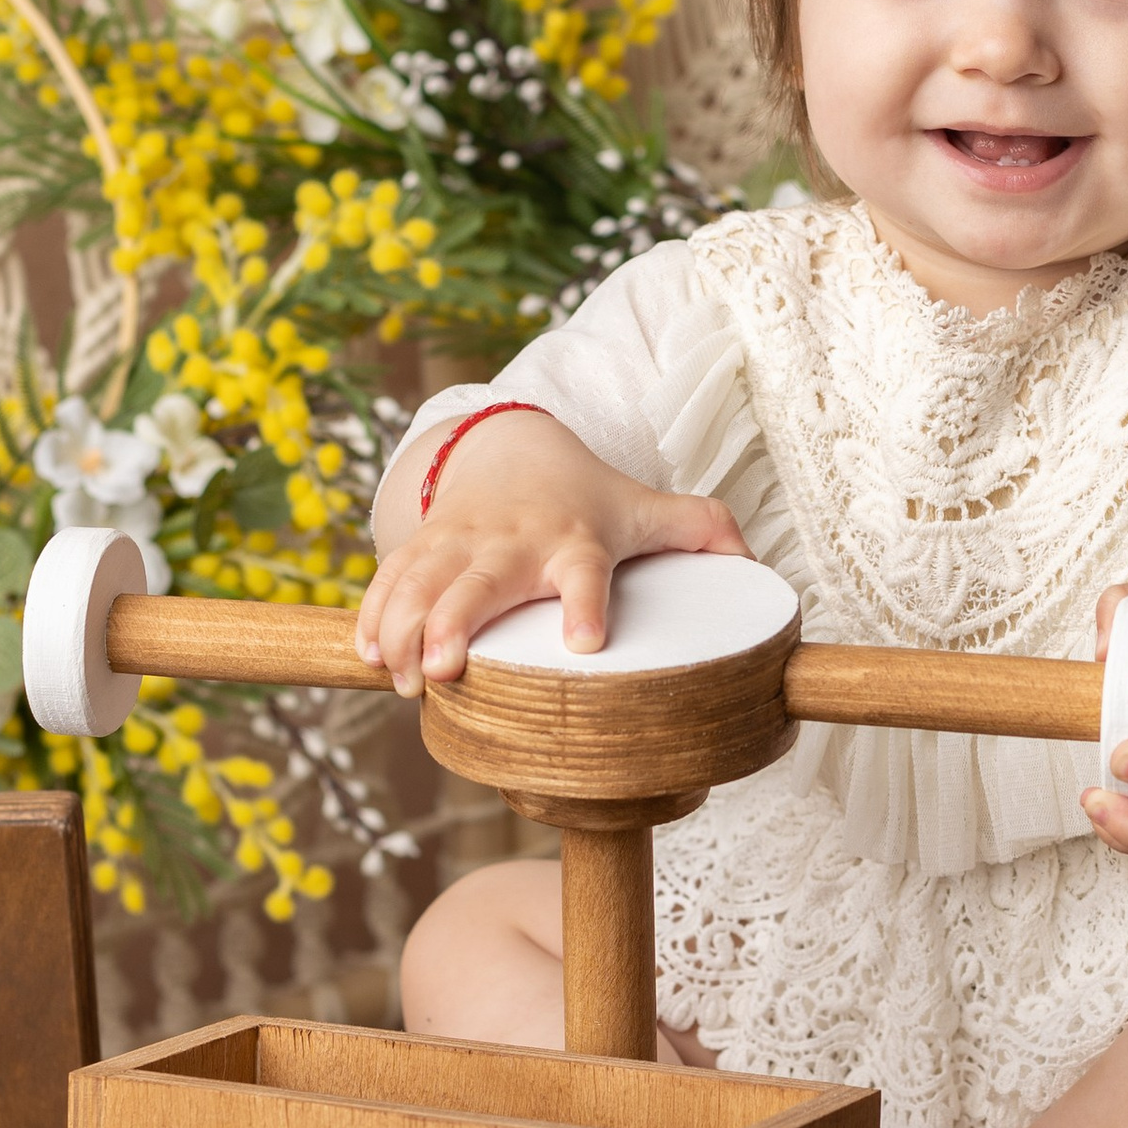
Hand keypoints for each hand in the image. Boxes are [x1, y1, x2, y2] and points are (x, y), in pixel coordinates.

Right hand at [355, 409, 749, 692]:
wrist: (511, 447)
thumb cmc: (588, 498)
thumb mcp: (647, 508)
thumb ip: (704, 532)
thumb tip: (760, 564)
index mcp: (574, 541)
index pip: (585, 571)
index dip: (586, 604)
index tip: (588, 642)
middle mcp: (513, 542)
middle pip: (480, 584)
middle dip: (454, 624)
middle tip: (443, 670)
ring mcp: (461, 543)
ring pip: (422, 584)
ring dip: (404, 630)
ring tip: (401, 680)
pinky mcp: (423, 547)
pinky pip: (389, 579)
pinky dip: (374, 616)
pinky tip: (367, 657)